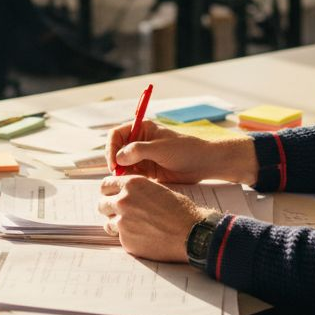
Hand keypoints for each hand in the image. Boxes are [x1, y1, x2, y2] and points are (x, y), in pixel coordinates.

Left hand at [97, 175, 211, 261]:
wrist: (191, 233)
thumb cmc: (181, 210)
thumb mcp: (158, 190)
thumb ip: (138, 191)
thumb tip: (128, 194)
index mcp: (132, 185)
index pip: (106, 185)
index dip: (109, 191)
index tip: (112, 195)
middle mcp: (123, 201)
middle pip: (102, 203)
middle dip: (110, 208)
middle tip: (121, 212)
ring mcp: (122, 222)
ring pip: (108, 222)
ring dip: (117, 223)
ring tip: (134, 226)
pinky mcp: (126, 241)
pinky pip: (120, 238)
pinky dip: (128, 237)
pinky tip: (143, 237)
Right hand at [107, 119, 256, 184]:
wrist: (204, 163)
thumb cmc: (185, 150)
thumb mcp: (160, 148)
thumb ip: (138, 151)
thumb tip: (118, 157)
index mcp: (142, 129)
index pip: (116, 135)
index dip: (111, 148)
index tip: (114, 162)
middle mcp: (140, 142)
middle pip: (117, 151)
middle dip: (115, 163)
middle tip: (118, 175)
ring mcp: (143, 157)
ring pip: (123, 165)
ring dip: (122, 173)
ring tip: (128, 182)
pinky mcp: (148, 171)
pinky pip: (133, 175)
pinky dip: (130, 180)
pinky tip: (135, 185)